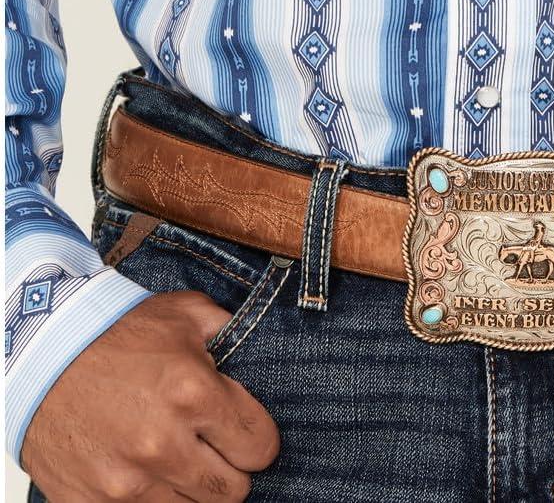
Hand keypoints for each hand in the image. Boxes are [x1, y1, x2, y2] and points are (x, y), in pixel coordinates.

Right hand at [21, 290, 280, 501]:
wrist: (41, 354)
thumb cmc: (114, 333)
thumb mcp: (184, 314)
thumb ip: (232, 332)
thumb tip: (266, 349)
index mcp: (193, 393)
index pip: (260, 448)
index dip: (257, 439)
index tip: (244, 432)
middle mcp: (162, 444)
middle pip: (232, 492)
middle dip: (230, 469)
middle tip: (212, 447)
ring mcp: (126, 483)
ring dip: (189, 488)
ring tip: (173, 455)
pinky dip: (150, 499)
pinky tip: (141, 470)